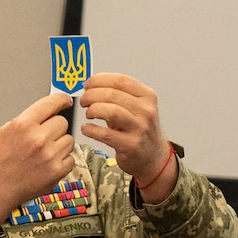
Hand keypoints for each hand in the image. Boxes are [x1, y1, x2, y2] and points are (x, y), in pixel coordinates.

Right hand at [0, 93, 75, 228]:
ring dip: (60, 145)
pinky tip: (48, 165)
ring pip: (69, 140)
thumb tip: (48, 113)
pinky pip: (70, 159)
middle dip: (55, 128)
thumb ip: (28, 120)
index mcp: (23, 124)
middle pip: (62, 122)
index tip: (66, 101)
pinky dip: (62, 162)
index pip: (51, 103)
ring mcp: (49, 156)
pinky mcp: (56, 172)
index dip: (62, 100)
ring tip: (44, 154)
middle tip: (43, 139)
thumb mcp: (5, 131)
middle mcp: (38, 138)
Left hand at [79, 72, 177, 201]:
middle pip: (112, 94)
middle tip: (84, 100)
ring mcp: (139, 128)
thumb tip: (92, 85)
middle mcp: (145, 110)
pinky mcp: (130, 145)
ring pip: (110, 111)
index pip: (120, 80)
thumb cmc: (140, 130)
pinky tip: (86, 128)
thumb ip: (118, 96)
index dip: (99, 80)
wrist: (153, 157)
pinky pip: (105, 134)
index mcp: (147, 96)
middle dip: (91, 95)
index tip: (88, 84)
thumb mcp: (137, 108)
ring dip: (93, 110)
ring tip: (88, 113)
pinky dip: (91, 129)